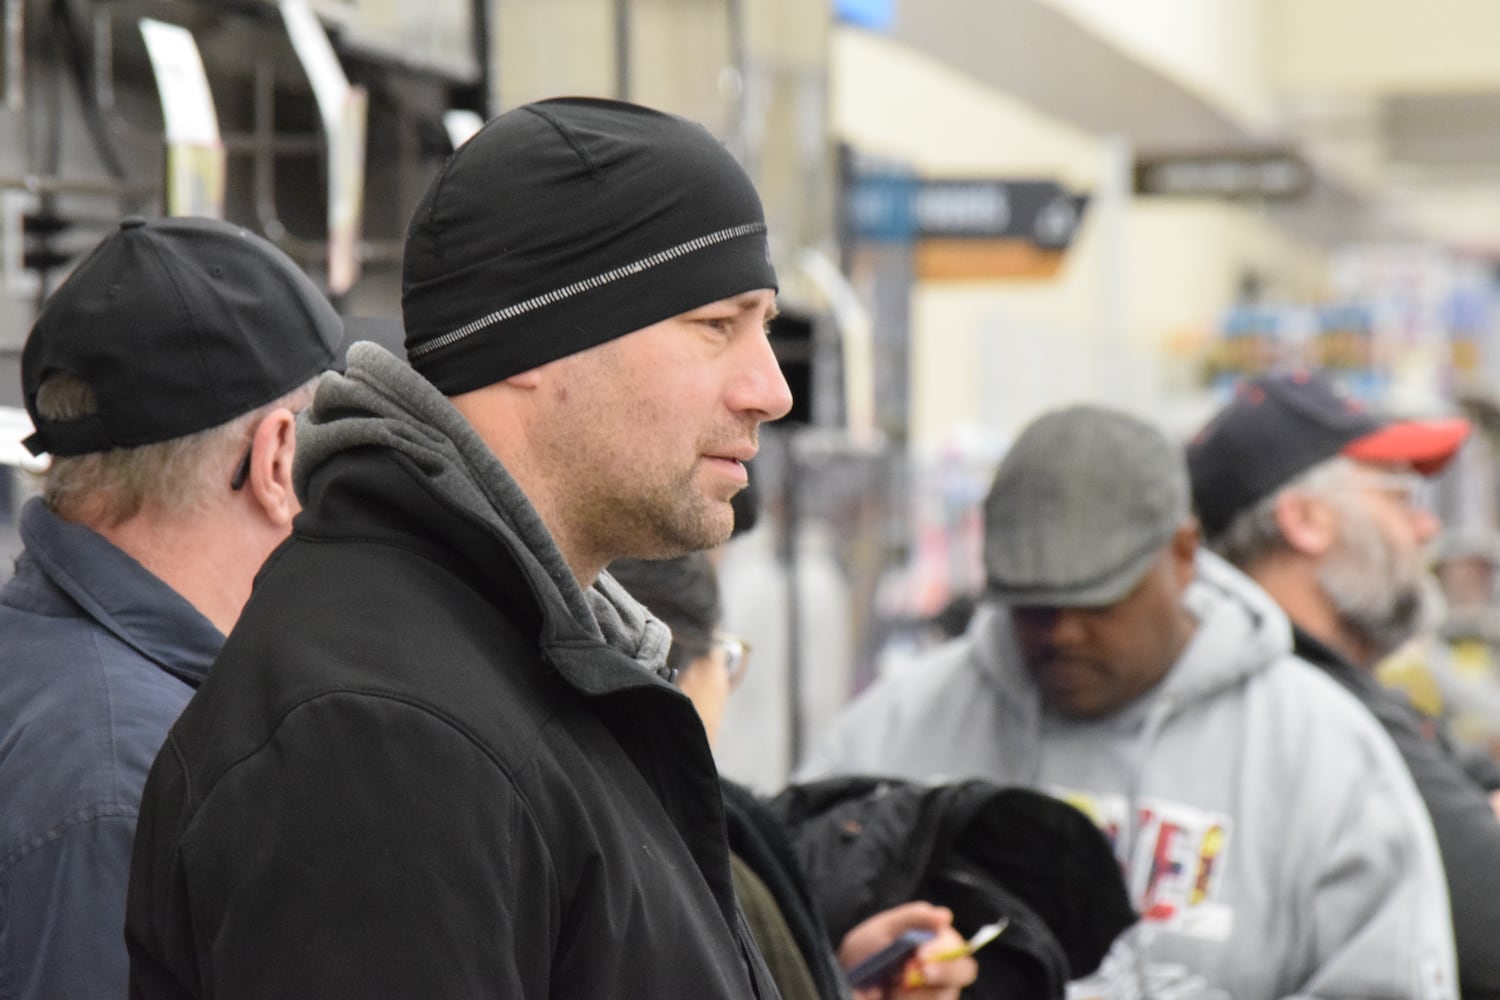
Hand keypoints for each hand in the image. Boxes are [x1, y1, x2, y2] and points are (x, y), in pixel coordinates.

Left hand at [839, 901, 978, 999]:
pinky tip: (895, 998)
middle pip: (964, 971)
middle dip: (945, 971)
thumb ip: (912, 918)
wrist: (844, 986)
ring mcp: (933, 994)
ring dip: (920, 992)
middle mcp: (939, 971)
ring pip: (946, 994)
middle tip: (920, 972)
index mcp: (933, 945)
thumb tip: (946, 915)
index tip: (920, 954)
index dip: (943, 949)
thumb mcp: (881, 930)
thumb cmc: (862, 956)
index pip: (956, 947)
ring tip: (894, 990)